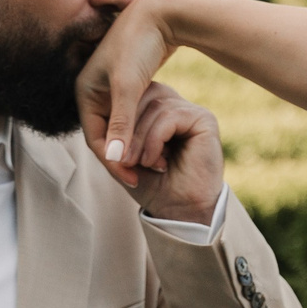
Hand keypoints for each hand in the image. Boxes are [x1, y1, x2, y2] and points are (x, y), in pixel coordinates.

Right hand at [79, 0, 183, 172]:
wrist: (161, 14)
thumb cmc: (139, 46)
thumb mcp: (129, 87)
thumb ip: (121, 123)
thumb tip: (114, 158)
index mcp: (83, 92)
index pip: (95, 138)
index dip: (113, 161)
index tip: (133, 179)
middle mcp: (92, 91)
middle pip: (106, 136)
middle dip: (123, 157)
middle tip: (144, 178)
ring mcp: (110, 89)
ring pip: (120, 128)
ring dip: (133, 146)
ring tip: (153, 164)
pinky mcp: (128, 86)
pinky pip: (130, 118)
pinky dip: (141, 132)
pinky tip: (157, 144)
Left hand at [101, 81, 226, 222]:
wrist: (179, 212)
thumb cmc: (154, 187)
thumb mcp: (124, 157)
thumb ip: (115, 134)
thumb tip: (101, 113)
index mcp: (160, 111)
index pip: (135, 95)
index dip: (118, 119)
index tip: (110, 151)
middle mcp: (178, 106)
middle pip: (144, 96)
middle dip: (125, 128)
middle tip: (119, 159)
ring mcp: (192, 112)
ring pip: (155, 107)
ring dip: (137, 138)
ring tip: (134, 163)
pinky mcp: (204, 120)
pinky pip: (169, 117)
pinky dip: (153, 140)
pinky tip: (152, 162)